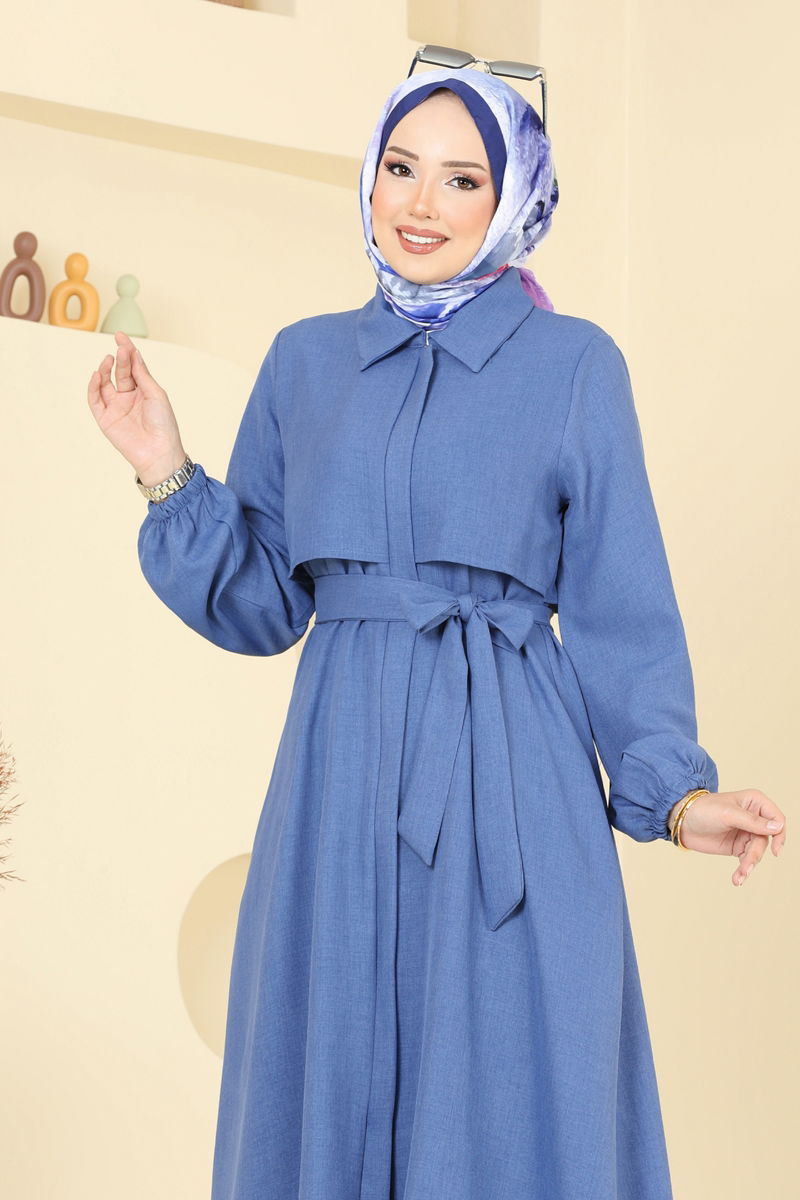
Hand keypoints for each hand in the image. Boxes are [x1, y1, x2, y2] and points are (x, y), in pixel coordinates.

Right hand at [87, 331, 186, 484]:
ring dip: (104, 370)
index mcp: (144, 391)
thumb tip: (134, 353)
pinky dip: (93, 386)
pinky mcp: (105, 419)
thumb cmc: (164, 424)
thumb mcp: (156, 394)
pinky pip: (95, 399)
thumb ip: (142, 375)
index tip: (121, 336)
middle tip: (120, 347)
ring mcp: (116, 407)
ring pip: (105, 383)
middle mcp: (129, 397)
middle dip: (120, 358)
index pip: (134, 367)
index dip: (127, 351)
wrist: (159, 452)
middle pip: (121, 372)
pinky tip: (97, 375)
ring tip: (109, 359)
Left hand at [669, 789, 785, 886]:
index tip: (775, 850)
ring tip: (740, 876)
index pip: (777, 819)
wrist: (681, 822)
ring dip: (749, 865)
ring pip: (757, 852)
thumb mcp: (727, 814)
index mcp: (755, 802)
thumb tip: (777, 827)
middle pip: (767, 840)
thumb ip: (752, 821)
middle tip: (746, 866)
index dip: (779, 834)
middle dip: (756, 854)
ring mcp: (747, 833)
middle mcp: (755, 817)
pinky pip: (747, 860)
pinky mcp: (739, 847)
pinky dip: (744, 870)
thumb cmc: (703, 810)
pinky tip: (738, 879)